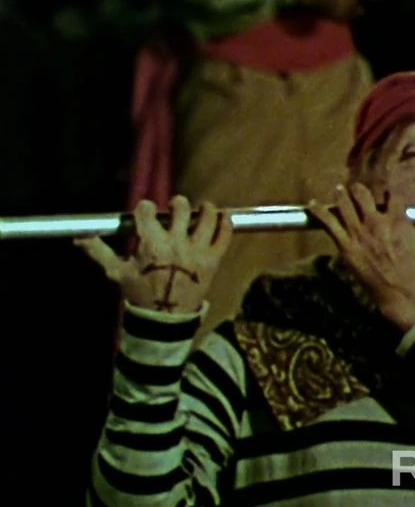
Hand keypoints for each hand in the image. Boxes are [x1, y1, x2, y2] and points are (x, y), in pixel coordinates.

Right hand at [74, 196, 232, 314]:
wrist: (165, 320)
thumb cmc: (140, 293)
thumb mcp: (118, 272)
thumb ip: (99, 251)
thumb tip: (78, 236)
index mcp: (151, 244)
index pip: (147, 211)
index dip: (145, 208)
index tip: (146, 211)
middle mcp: (176, 243)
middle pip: (181, 208)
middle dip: (177, 204)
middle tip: (176, 209)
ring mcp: (198, 251)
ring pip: (207, 217)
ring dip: (205, 209)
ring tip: (203, 208)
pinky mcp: (214, 260)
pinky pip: (225, 235)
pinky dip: (226, 223)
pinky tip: (222, 218)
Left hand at [308, 184, 414, 330]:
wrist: (403, 294)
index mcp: (397, 218)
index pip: (391, 194)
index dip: (387, 189)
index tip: (385, 186)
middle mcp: (376, 221)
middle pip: (363, 195)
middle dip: (358, 190)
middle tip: (355, 187)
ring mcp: (359, 233)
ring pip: (345, 205)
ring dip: (340, 195)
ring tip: (337, 189)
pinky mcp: (346, 246)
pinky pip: (329, 224)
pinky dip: (319, 212)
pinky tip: (312, 204)